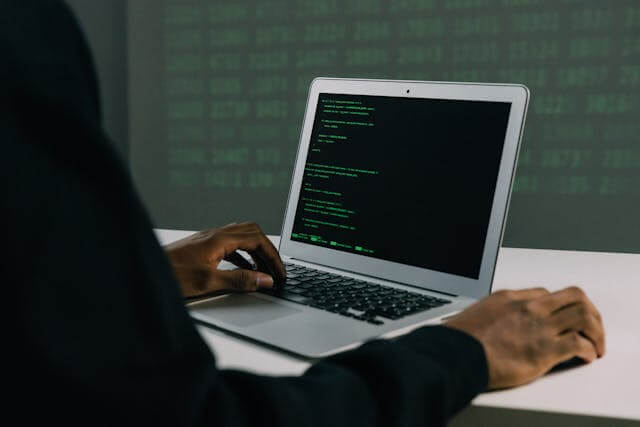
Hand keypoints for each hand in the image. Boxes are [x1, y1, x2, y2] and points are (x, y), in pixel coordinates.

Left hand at [164, 222, 285, 297]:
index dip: (273, 256)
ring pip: (242, 238)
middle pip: (252, 233)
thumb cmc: (170, 275)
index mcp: (220, 239)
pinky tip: (244, 270)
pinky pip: (231, 246)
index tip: (280, 272)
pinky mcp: (203, 248)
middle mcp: (215, 235)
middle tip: (275, 269)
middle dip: (267, 250)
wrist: (144, 272)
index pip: (257, 239)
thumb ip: (240, 280)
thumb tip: (265, 280)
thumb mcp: (209, 282)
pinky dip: (243, 256)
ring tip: (264, 271)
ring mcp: (209, 240)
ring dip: (256, 253)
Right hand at [445, 286, 604, 389]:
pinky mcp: (544, 349)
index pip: (546, 294)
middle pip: (574, 296)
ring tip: (595, 344)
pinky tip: (586, 356)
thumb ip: (491, 315)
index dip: (559, 308)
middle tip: (591, 328)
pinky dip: (588, 350)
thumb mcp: (475, 315)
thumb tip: (490, 324)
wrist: (456, 354)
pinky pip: (579, 343)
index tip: (561, 320)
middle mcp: (528, 307)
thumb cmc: (460, 340)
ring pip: (583, 315)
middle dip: (589, 312)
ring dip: (595, 331)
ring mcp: (538, 326)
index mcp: (510, 298)